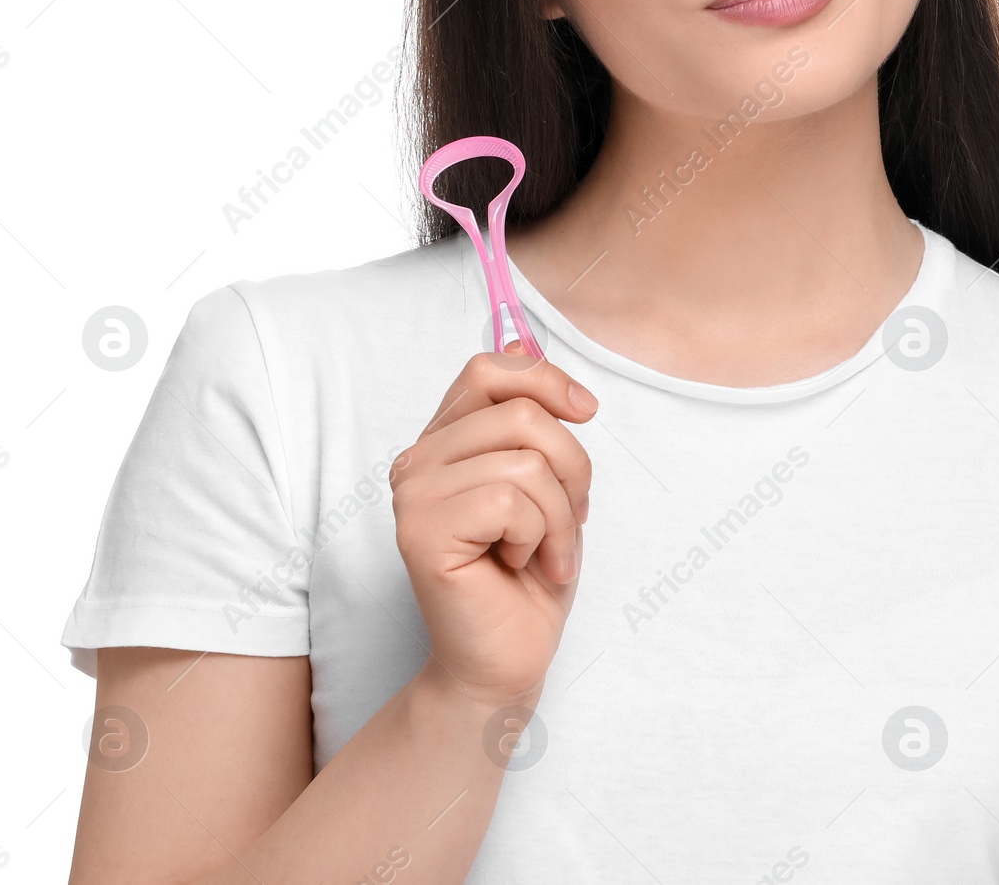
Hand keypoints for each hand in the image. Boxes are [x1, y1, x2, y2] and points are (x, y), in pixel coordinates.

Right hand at [391, 343, 594, 710]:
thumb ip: (527, 414)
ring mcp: (413, 496)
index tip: (585, 413)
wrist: (507, 660)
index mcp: (444, 440)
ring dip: (560, 514)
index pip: (490, 368)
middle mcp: (418, 461)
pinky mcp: (422, 532)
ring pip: (525, 459)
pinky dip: (543, 537)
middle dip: (571, 467)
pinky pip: (513, 501)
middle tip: (571, 518)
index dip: (547, 379)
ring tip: (548, 551)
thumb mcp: (545, 480)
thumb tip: (519, 337)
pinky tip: (525, 566)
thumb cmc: (528, 574)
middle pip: (521, 412)